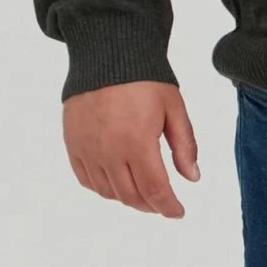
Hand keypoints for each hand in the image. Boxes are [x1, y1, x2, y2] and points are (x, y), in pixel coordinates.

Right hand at [63, 81, 199, 216]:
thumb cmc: (144, 79)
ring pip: (109, 192)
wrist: (107, 55)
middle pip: (132, 196)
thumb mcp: (174, 108)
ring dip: (128, 199)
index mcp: (138, 142)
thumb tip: (192, 178)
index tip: (178, 212)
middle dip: (151, 205)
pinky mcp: (73, 144)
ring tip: (143, 194)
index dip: (168, 207)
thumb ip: (185, 145)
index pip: (155, 190)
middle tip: (163, 203)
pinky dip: (103, 188)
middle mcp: (110, 151)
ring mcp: (88, 149)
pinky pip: (87, 180)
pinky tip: (116, 184)